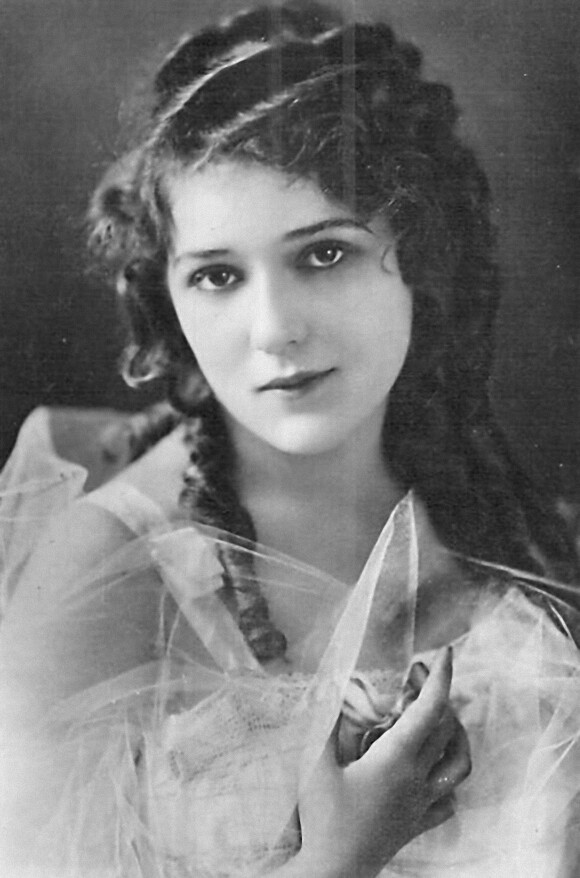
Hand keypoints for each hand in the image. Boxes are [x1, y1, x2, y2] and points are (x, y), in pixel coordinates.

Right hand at [297, 647, 470, 877]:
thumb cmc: (323, 819)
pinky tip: (435, 772)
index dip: (440, 678)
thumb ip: (325, 723)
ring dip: (456, 736)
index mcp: (396, 759)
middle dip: (439, 696)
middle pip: (446, 729)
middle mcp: (417, 779)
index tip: (446, 653)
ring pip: (458, 764)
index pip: (429, 709)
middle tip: (417, 677)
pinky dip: (449, 778)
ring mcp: (421, 804)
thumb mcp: (315, 765)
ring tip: (442, 720)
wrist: (332, 873)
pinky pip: (448, 799)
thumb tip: (331, 687)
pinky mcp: (417, 824)